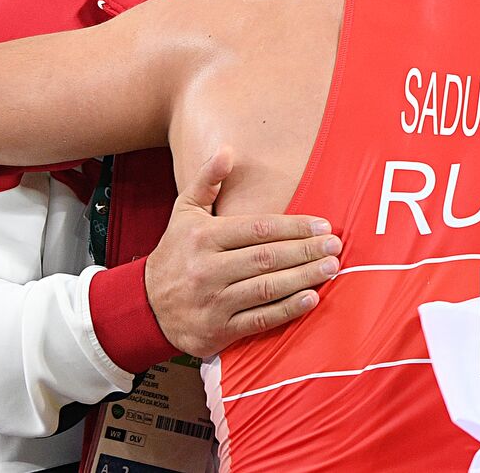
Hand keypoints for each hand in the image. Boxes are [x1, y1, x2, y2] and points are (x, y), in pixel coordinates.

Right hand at [144, 148, 340, 357]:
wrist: (145, 306)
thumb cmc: (175, 254)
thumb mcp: (184, 212)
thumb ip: (207, 180)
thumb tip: (227, 150)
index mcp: (204, 237)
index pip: (258, 229)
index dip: (294, 227)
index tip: (322, 225)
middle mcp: (208, 269)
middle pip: (267, 258)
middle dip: (305, 251)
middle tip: (334, 246)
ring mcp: (213, 302)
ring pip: (267, 288)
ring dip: (303, 278)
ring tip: (331, 268)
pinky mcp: (218, 330)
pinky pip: (259, 319)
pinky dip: (287, 309)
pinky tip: (311, 298)